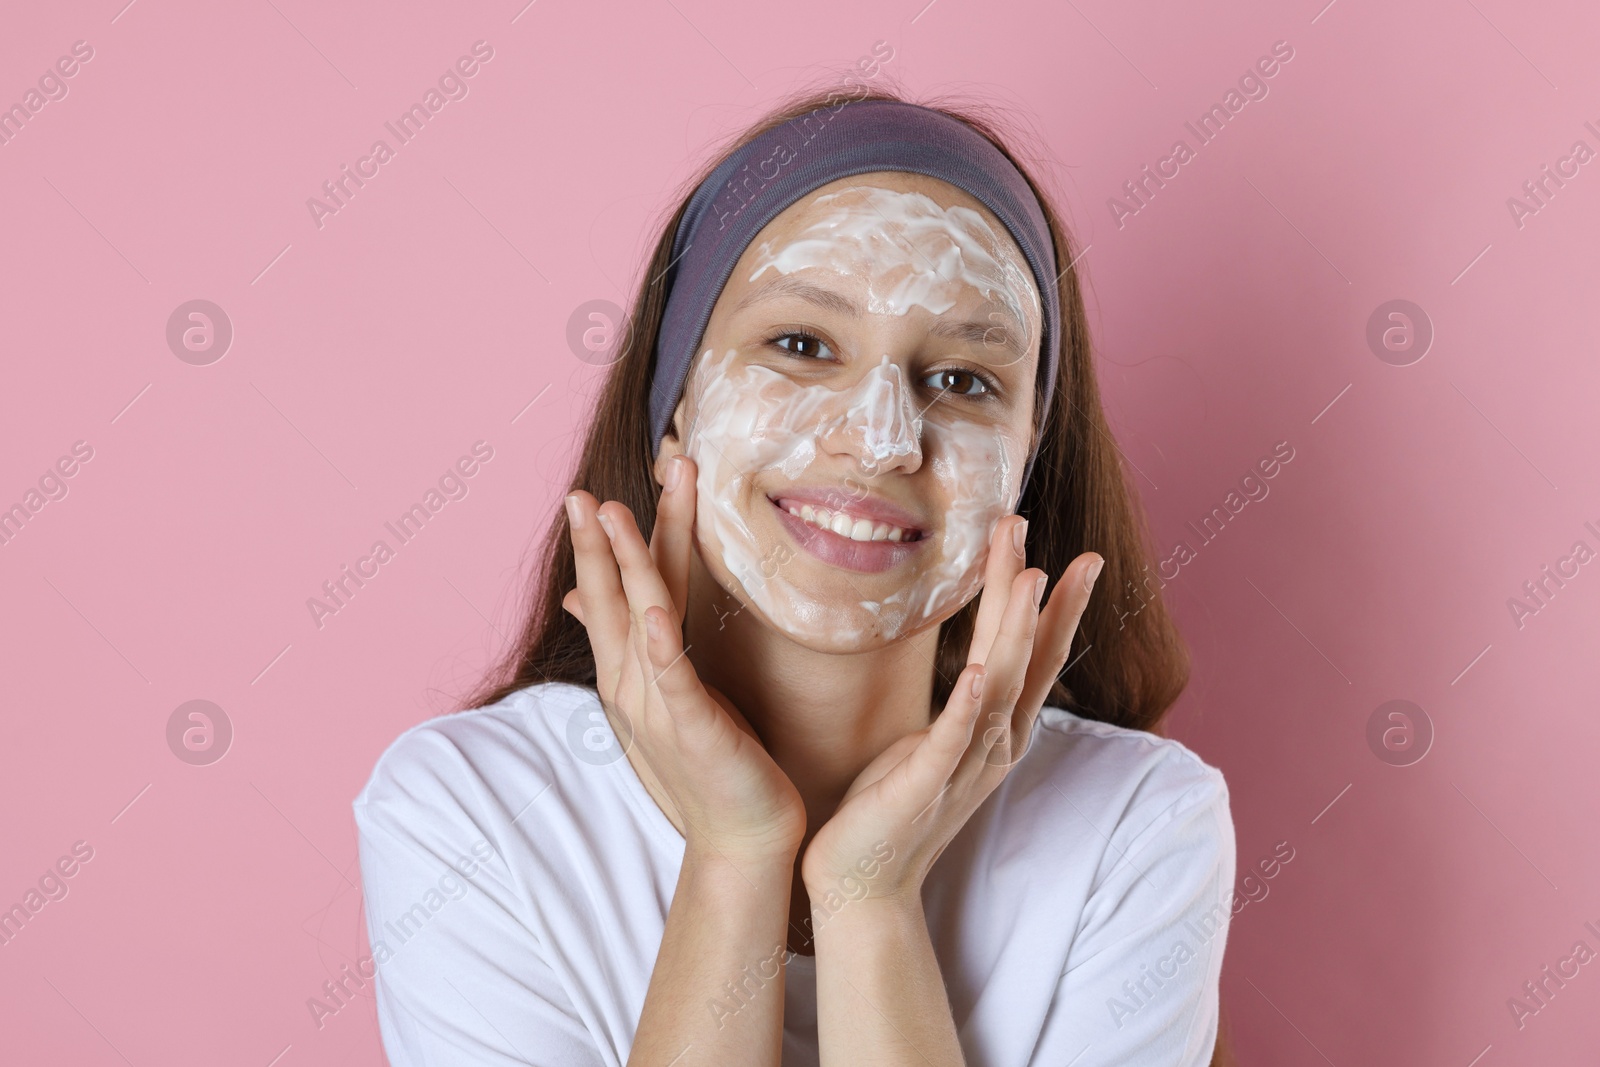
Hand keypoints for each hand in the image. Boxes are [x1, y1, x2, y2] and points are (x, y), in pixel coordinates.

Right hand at [563, 456, 806, 864]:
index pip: (616, 595)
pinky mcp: (694, 730)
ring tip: (613, 517)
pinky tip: (654, 616)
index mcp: (631, 674)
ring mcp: (660, 707)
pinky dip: (662, 647)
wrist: (740, 839)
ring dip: (626, 567)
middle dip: (600, 542)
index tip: (591, 495)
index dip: (605, 545)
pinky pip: (675, 681)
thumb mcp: (664, 699)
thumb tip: (589, 602)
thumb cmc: (711, 765)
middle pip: (616, 598)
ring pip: (639, 621)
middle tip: (584, 491)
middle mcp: (634, 685)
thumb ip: (637, 648)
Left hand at [799, 514, 1103, 905]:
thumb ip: (964, 699)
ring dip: (1015, 629)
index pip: (1036, 656)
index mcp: (997, 729)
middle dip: (1043, 598)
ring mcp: (964, 766)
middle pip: (1028, 658)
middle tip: (1064, 544)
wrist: (863, 880)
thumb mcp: (937, 736)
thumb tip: (978, 655)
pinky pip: (952, 739)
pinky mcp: (926, 786)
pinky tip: (982, 670)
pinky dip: (969, 704)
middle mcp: (994, 745)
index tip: (1080, 557)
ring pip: (1001, 686)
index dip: (1058, 606)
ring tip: (1029, 576)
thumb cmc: (892, 803)